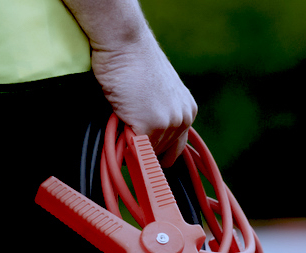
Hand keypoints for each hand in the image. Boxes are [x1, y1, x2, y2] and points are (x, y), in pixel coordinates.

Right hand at [91, 31, 196, 166]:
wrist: (125, 43)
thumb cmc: (134, 63)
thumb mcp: (157, 93)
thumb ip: (159, 117)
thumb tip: (146, 145)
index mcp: (187, 111)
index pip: (174, 149)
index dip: (155, 149)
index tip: (141, 141)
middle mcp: (184, 119)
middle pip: (162, 155)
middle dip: (144, 147)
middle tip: (128, 125)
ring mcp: (169, 123)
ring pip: (147, 153)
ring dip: (132, 143)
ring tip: (123, 116)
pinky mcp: (151, 126)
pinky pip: (134, 148)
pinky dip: (122, 140)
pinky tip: (118, 118)